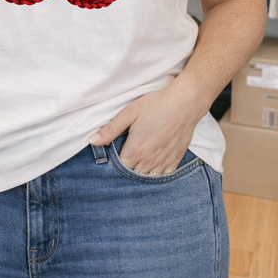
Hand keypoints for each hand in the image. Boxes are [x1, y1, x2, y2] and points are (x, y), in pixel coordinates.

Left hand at [88, 84, 204, 174]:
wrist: (185, 103)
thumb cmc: (156, 105)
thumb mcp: (129, 113)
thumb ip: (110, 129)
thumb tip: (92, 140)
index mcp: (135, 150)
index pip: (121, 166)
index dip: (118, 159)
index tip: (119, 149)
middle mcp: (150, 160)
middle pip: (134, 172)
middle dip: (130, 164)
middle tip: (131, 150)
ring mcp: (164, 161)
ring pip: (149, 175)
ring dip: (143, 168)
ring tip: (142, 154)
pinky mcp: (176, 159)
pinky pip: (164, 173)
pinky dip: (158, 169)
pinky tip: (156, 158)